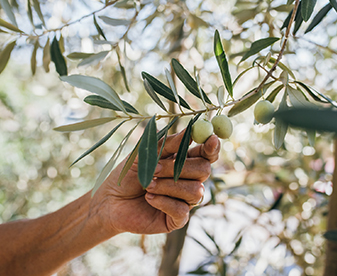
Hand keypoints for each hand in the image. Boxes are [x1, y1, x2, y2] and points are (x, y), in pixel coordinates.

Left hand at [92, 130, 219, 235]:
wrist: (110, 201)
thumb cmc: (128, 175)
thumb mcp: (145, 154)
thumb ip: (168, 144)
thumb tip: (189, 132)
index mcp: (184, 161)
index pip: (206, 154)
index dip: (212, 147)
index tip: (211, 139)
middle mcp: (189, 180)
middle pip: (204, 170)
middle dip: (179, 167)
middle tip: (155, 168)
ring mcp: (185, 200)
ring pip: (195, 191)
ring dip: (168, 186)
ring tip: (147, 185)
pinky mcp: (177, 219)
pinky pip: (182, 210)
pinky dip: (164, 201)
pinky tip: (149, 198)